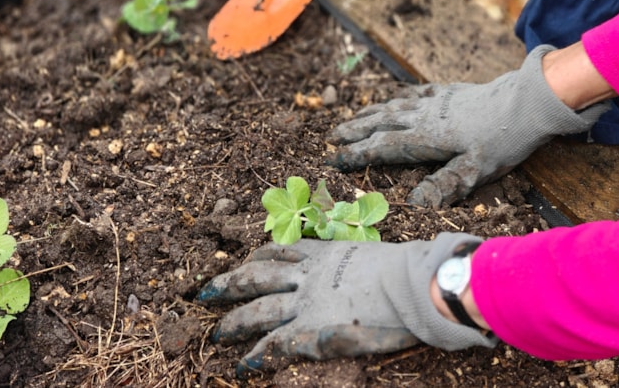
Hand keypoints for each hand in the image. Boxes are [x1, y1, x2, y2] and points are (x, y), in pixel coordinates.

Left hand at [197, 233, 494, 374]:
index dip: (258, 257)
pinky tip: (243, 366)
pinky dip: (259, 355)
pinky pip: (276, 344)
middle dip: (229, 284)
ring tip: (216, 334)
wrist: (412, 284)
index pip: (281, 252)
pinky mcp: (312, 331)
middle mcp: (308, 276)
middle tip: (205, 292)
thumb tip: (355, 264)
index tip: (245, 260)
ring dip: (235, 322)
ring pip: (258, 310)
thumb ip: (354, 260)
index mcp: (324, 255)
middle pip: (257, 277)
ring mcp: (306, 303)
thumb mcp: (372, 255)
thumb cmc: (404, 269)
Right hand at [327, 45, 608, 207]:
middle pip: (382, 122)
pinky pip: (416, 93)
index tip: (334, 159)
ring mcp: (436, 102)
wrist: (527, 102)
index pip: (383, 147)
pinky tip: (397, 97)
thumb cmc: (503, 140)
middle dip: (356, 130)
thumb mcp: (476, 170)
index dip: (357, 154)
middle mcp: (424, 117)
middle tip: (333, 136)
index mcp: (426, 138)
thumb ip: (445, 185)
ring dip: (372, 112)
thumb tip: (414, 204)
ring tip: (354, 117)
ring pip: (395, 106)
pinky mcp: (450, 92)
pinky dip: (400, 97)